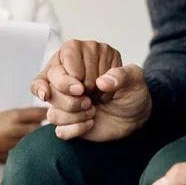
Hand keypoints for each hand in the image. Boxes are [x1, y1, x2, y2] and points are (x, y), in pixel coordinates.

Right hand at [0, 107, 46, 162]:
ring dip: (42, 137)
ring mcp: (19, 142)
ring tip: (44, 137)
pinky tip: (36, 146)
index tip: (55, 113)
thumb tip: (39, 116)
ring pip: (38, 139)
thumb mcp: (4, 115)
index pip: (39, 112)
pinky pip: (32, 149)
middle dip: (47, 126)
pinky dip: (35, 147)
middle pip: (43, 127)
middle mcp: (18, 129)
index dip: (48, 112)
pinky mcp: (18, 153)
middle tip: (51, 126)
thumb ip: (21, 115)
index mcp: (14, 116)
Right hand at [30, 40, 151, 141]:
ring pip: (51, 110)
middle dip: (71, 96)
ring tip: (92, 110)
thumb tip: (102, 81)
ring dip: (75, 113)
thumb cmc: (131, 93)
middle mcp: (67, 75)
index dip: (77, 73)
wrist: (134, 117)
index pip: (64, 56)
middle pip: (50, 81)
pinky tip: (90, 123)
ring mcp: (63, 98)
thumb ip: (124, 74)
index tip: (93, 84)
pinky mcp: (65, 120)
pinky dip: (76, 129)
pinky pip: (59, 129)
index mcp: (81, 55)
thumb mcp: (135, 79)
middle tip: (89, 100)